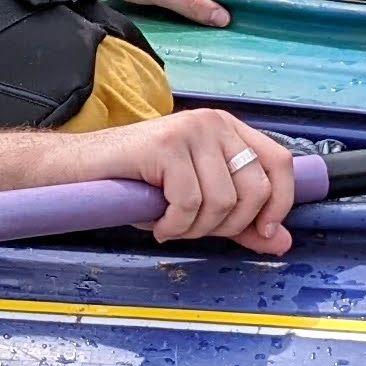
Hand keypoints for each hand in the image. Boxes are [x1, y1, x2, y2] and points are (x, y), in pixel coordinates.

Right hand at [88, 108, 299, 252]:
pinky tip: (157, 224)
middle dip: (228, 226)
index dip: (279, 204)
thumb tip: (281, 242)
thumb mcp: (201, 203)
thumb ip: (242, 221)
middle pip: (255, 189)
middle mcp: (214, 123)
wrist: (83, 169)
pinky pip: (188, 203)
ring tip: (171, 225)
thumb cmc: (140, 184)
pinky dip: (174, 226)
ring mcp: (190, 130)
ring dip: (195, 229)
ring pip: (222, 201)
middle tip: (195, 229)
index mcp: (229, 130)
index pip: (280, 163)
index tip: (260, 231)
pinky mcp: (166, 145)